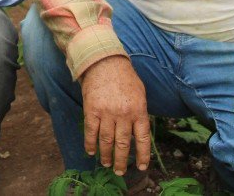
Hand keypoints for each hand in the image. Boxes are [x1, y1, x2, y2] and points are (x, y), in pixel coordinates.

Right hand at [79, 55, 151, 175]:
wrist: (104, 62)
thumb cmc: (124, 77)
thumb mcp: (140, 93)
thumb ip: (140, 112)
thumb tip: (139, 131)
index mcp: (139, 110)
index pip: (142, 139)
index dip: (143, 156)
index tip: (141, 167)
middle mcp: (124, 114)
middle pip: (123, 144)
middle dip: (122, 161)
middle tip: (119, 171)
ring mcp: (107, 113)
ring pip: (107, 141)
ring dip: (106, 155)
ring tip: (107, 163)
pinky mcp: (92, 110)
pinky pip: (91, 132)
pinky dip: (90, 144)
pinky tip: (91, 152)